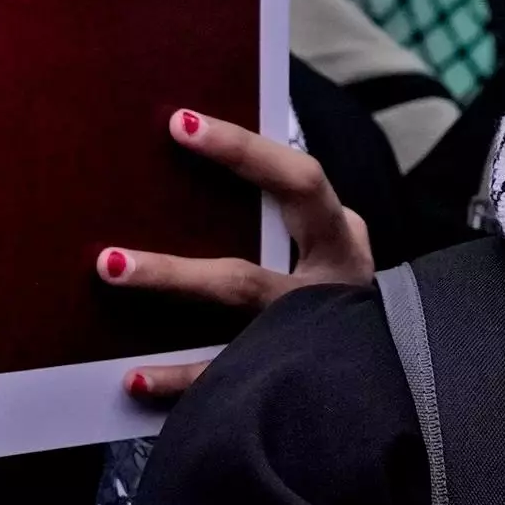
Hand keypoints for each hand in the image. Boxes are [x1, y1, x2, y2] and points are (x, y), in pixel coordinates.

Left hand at [106, 108, 376, 402]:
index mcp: (339, 239)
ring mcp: (303, 340)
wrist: (396, 359)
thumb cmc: (336, 273)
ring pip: (230, 324)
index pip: (299, 183)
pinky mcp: (284, 378)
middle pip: (246, 279)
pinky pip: (225, 379)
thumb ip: (283, 200)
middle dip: (176, 271)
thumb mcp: (324, 234)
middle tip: (108, 259)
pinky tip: (134, 378)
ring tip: (112, 280)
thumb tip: (196, 137)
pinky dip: (177, 380)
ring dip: (171, 299)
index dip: (243, 152)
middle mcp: (325, 290)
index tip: (181, 124)